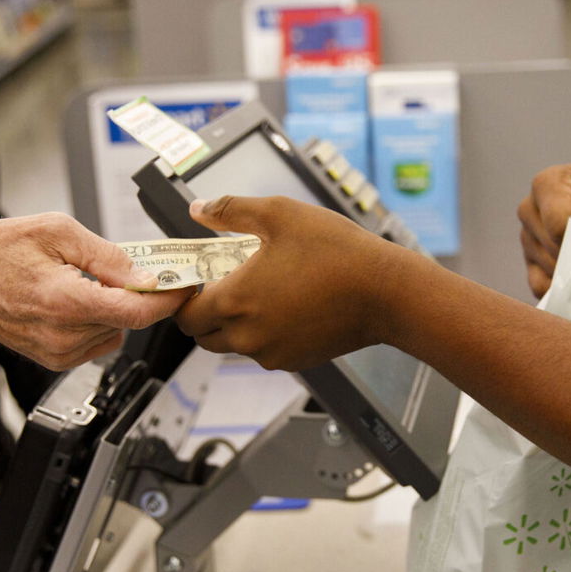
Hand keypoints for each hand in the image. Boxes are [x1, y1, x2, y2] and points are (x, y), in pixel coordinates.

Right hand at [0, 213, 191, 369]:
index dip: (168, 298)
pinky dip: (97, 320)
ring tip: (82, 282)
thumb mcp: (55, 232)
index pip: (138, 311)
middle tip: (121, 267)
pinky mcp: (56, 361)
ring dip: (113, 306)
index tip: (184, 284)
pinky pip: (98, 341)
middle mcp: (64, 334)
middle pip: (130, 319)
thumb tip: (145, 272)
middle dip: (135, 293)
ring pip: (116, 330)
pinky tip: (73, 301)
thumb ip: (107, 255)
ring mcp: (60, 353)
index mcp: (66, 301)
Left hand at [175, 196, 415, 370]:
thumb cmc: (337, 252)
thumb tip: (198, 209)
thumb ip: (231, 209)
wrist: (386, 293)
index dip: (184, 297)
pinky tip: (285, 305)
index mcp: (235, 301)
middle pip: (203, 336)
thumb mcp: (280, 213)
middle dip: (205, 313)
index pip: (185, 314)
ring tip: (259, 290)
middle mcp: (247, 336)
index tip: (195, 280)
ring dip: (234, 324)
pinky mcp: (294, 362)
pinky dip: (263, 334)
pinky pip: (263, 352)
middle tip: (223, 284)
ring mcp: (271, 354)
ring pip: (233, 345)